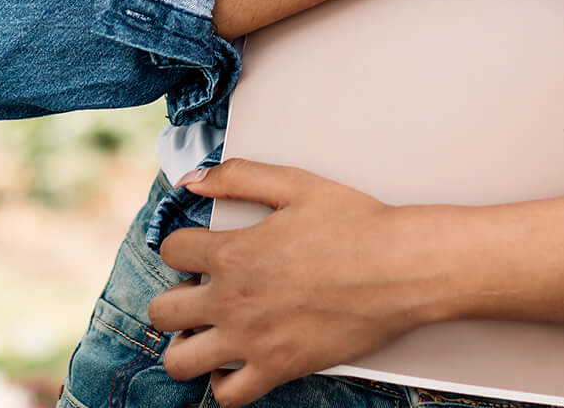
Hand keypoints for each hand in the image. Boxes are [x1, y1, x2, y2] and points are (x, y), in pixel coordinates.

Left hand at [149, 159, 423, 406]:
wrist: (401, 269)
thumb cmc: (355, 224)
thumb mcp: (293, 183)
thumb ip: (237, 177)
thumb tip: (192, 180)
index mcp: (231, 252)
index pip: (169, 252)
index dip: (181, 248)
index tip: (198, 251)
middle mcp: (232, 300)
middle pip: (161, 312)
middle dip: (172, 301)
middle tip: (198, 296)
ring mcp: (252, 339)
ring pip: (180, 360)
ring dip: (184, 347)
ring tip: (205, 334)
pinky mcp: (279, 368)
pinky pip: (229, 394)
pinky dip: (225, 383)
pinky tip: (235, 364)